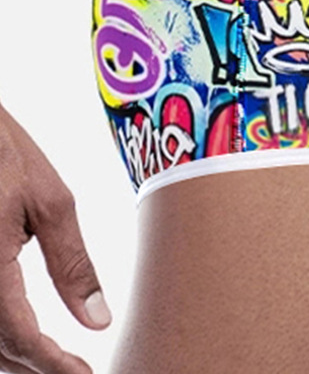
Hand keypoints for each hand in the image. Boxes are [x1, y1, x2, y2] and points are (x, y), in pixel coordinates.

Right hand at [0, 102, 110, 372]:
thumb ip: (72, 264)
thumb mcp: (52, 203)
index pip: (18, 337)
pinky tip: (24, 336)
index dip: (52, 365)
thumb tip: (99, 320)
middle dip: (34, 366)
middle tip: (75, 370)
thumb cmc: (8, 155)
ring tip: (55, 359)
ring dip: (14, 355)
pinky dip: (1, 333)